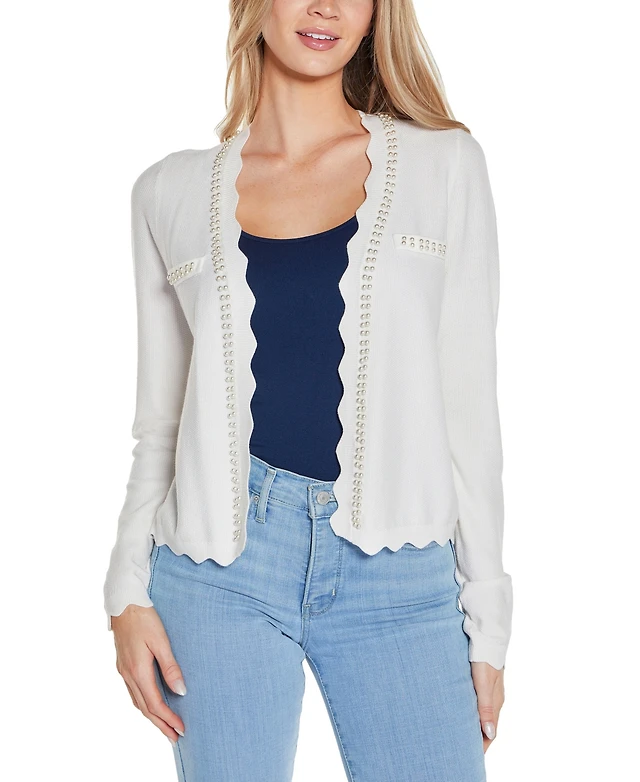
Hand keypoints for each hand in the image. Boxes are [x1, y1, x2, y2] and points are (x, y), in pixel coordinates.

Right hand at [111, 605, 185, 743]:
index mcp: (138, 670)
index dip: (168, 718)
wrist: (124, 602)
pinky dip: (144, 704)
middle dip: (160, 725)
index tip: (181, 729)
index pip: (155, 703)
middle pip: (145, 708)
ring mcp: (123, 670)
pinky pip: (133, 692)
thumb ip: (170, 667)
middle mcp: (128, 674)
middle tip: (175, 738)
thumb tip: (181, 691)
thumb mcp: (161, 640)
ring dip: (152, 716)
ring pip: (138, 702)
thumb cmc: (144, 618)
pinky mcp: (123, 665)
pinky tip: (150, 704)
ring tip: (165, 726)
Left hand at [470, 661, 504, 752]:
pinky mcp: (484, 682)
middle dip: (478, 737)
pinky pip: (480, 702)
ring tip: (462, 733)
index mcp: (496, 702)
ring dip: (475, 724)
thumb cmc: (484, 660)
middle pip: (487, 725)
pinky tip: (465, 710)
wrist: (487, 637)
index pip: (491, 732)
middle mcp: (495, 698)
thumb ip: (485, 708)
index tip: (472, 755)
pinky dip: (474, 711)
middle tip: (464, 747)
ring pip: (484, 713)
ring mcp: (490, 690)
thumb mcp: (483, 685)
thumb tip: (489, 734)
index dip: (483, 744)